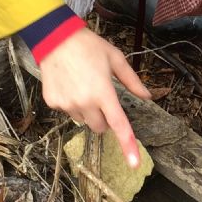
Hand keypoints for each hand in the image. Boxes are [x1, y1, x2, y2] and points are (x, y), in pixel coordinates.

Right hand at [38, 27, 149, 166]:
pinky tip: (69, 84)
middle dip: (104, 118)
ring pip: (83, 120)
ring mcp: (67, 104)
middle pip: (100, 127)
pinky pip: (68, 112)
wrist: (55, 38)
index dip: (128, 145)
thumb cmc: (89, 46)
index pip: (119, 125)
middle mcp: (84, 102)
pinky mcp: (53, 103)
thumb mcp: (116, 59)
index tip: (134, 164)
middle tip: (101, 96)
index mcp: (103, 93)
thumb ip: (132, 82)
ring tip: (82, 85)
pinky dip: (71, 104)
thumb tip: (148, 97)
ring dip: (87, 110)